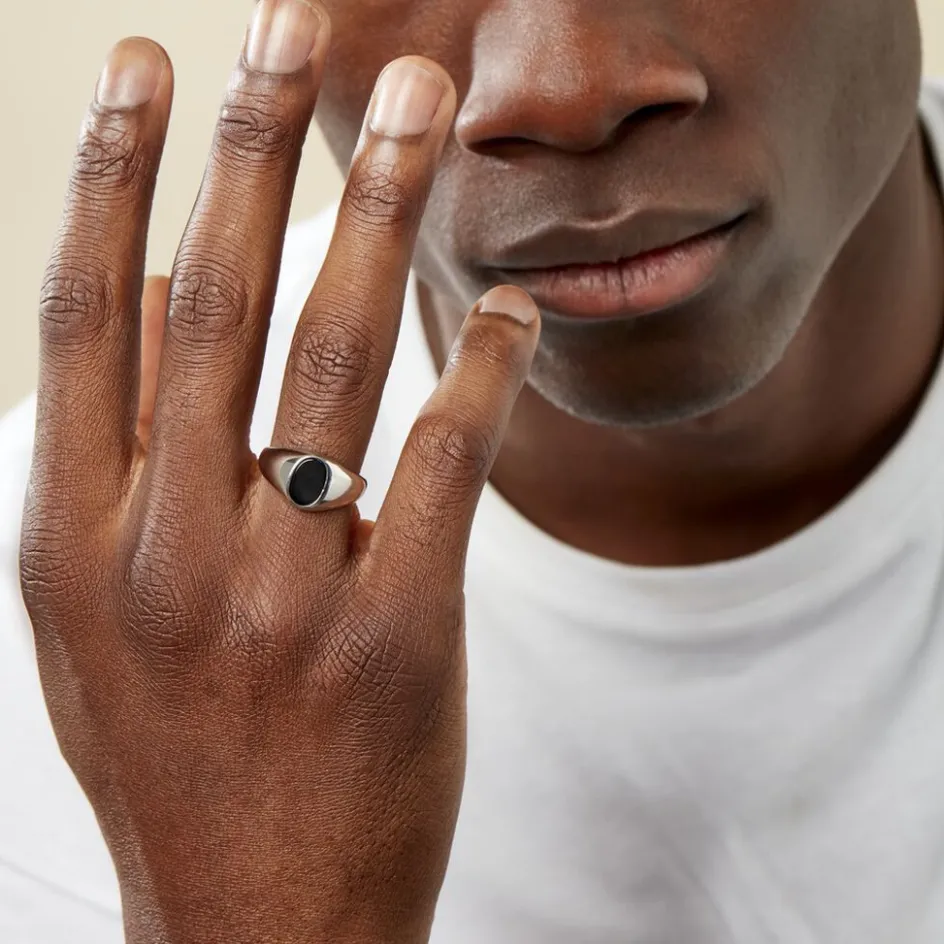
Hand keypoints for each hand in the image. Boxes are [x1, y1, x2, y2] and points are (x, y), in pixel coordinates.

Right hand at [18, 2, 539, 941]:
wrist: (250, 922)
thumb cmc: (178, 757)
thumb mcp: (98, 619)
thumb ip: (119, 462)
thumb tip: (168, 287)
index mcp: (73, 541)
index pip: (93, 313)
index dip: (114, 173)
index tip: (144, 65)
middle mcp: (168, 551)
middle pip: (218, 301)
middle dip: (258, 147)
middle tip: (299, 27)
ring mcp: (283, 596)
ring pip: (334, 361)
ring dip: (376, 215)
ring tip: (414, 107)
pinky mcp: (395, 638)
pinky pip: (444, 467)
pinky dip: (481, 370)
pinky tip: (504, 301)